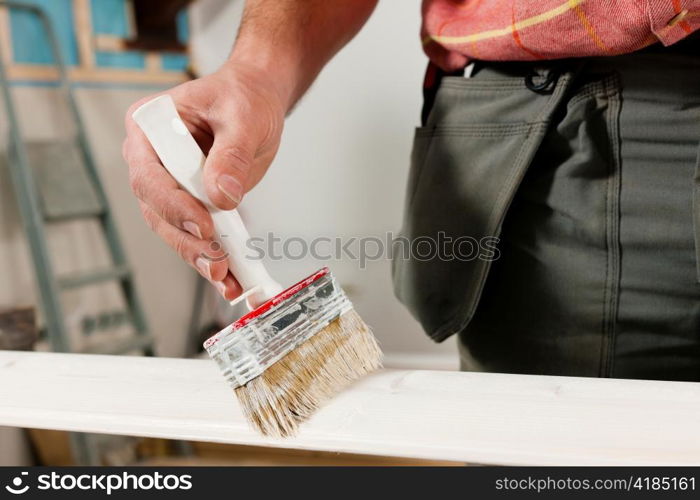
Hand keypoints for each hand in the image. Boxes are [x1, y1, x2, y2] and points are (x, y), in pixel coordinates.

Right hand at [123, 61, 285, 298]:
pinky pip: (195, 234)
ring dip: (199, 256)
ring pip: (174, 229)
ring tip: (226, 278)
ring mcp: (170, 184)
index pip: (149, 174)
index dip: (173, 203)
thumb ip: (232, 155)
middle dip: (187, 239)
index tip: (203, 223)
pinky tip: (230, 278)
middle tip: (217, 260)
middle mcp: (151, 159)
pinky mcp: (191, 202)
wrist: (256, 100)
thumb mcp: (243, 117)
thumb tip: (221, 195)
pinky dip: (212, 256)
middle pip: (157, 209)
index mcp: (149, 127)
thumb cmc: (243, 97)